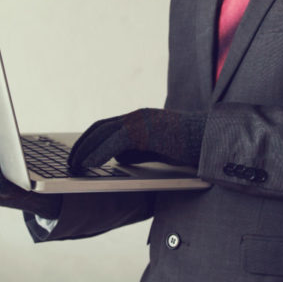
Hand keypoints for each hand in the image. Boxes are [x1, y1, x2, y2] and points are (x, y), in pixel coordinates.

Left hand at [67, 108, 206, 168]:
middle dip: (82, 145)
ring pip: (104, 132)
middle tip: (69, 162)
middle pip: (99, 128)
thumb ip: (138, 151)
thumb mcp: (157, 149)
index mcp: (139, 119)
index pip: (106, 127)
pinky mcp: (147, 130)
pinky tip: (90, 164)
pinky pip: (116, 141)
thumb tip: (118, 159)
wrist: (213, 139)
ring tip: (74, 165)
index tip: (77, 154)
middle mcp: (137, 116)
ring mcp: (141, 121)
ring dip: (86, 150)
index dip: (89, 140)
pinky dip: (100, 152)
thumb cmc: (190, 146)